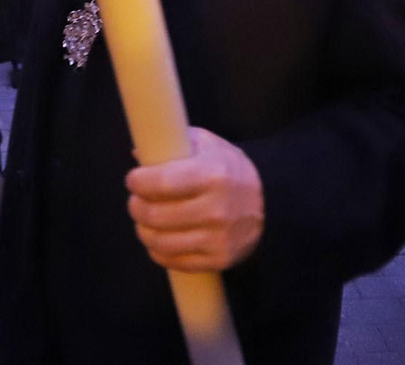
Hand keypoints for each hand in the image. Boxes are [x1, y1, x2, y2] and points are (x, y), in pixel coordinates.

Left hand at [125, 127, 263, 272]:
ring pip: (160, 242)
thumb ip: (174, 143)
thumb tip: (138, 153)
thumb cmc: (229, 169)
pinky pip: (173, 261)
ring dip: (143, 230)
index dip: (138, 182)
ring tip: (145, 220)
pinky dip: (158, 250)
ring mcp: (218, 238)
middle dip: (136, 207)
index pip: (161, 183)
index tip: (133, 179)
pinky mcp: (219, 260)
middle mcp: (217, 209)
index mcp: (213, 175)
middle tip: (136, 200)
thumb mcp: (208, 145)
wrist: (271, 203)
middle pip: (155, 215)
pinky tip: (159, 237)